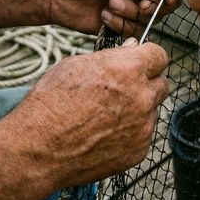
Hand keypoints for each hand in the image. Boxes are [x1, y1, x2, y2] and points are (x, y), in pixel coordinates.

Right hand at [8, 39, 168, 186]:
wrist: (37, 150)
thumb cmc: (50, 103)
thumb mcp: (76, 65)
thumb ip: (112, 56)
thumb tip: (132, 48)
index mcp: (128, 70)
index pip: (159, 55)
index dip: (149, 57)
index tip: (141, 62)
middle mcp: (141, 98)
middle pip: (161, 83)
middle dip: (146, 83)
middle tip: (124, 88)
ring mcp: (142, 127)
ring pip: (153, 110)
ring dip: (139, 108)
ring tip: (107, 114)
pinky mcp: (138, 150)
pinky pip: (144, 134)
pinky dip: (131, 132)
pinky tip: (105, 133)